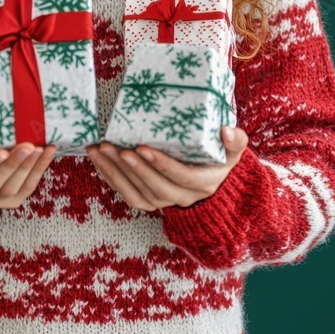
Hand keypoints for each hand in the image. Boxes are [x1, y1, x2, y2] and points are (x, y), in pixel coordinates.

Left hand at [86, 126, 248, 210]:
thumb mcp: (233, 150)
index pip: (182, 177)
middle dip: (133, 168)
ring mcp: (165, 203)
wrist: (211, 181)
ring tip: (100, 150)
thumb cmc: (219, 158)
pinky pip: (127, 195)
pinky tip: (99, 160)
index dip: (162, 165)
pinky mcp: (150, 202)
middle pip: (156, 188)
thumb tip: (227, 130)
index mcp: (204, 183)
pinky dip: (110, 179)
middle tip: (113, 147)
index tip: (142, 147)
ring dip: (116, 173)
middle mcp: (184, 198)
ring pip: (138, 194)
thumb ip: (235, 140)